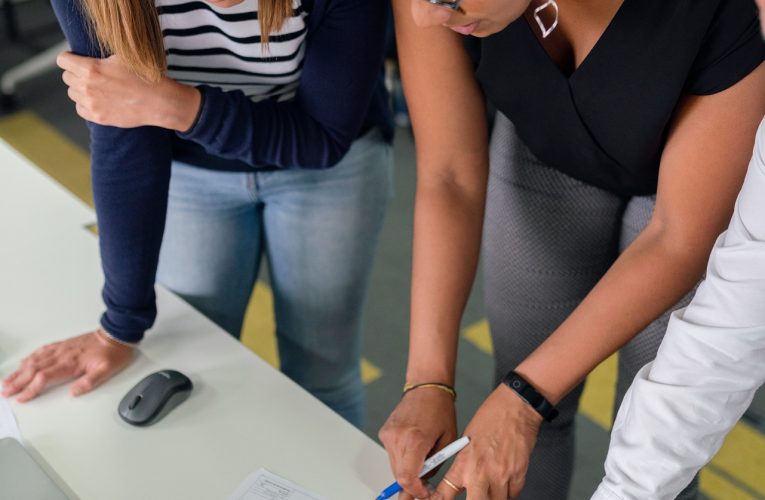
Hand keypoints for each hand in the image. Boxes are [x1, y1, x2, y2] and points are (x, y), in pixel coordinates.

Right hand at [1, 330, 134, 401]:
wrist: (116, 335)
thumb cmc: (113, 353)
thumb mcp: (107, 370)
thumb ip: (90, 381)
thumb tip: (74, 392)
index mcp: (71, 363)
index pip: (44, 377)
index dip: (31, 389)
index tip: (21, 398)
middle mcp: (62, 355)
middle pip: (34, 369)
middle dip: (18, 382)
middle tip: (5, 391)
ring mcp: (61, 349)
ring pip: (35, 360)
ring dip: (20, 370)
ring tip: (7, 380)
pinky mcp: (64, 344)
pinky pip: (42, 350)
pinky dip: (30, 357)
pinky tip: (24, 361)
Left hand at [56, 52, 200, 130]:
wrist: (159, 102)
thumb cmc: (143, 77)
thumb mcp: (121, 57)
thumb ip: (98, 56)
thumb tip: (86, 55)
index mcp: (90, 68)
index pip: (62, 60)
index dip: (69, 58)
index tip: (76, 60)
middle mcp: (87, 86)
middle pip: (66, 77)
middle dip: (76, 74)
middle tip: (92, 75)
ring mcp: (91, 104)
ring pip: (72, 93)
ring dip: (81, 89)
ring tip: (98, 88)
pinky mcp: (98, 117)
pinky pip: (80, 108)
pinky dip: (86, 104)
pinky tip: (99, 100)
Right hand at [379, 387, 456, 498]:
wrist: (426, 387)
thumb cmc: (440, 410)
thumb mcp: (448, 440)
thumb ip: (435, 463)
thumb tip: (425, 482)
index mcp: (416, 439)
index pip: (407, 477)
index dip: (415, 490)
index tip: (423, 493)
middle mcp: (398, 437)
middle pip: (399, 475)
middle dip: (411, 484)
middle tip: (424, 486)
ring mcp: (389, 434)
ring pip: (394, 466)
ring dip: (407, 470)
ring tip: (422, 461)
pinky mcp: (384, 432)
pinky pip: (392, 454)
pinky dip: (402, 457)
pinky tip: (413, 448)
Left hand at [431, 385, 542, 499]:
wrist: (515, 407)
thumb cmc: (491, 417)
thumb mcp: (465, 440)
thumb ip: (463, 465)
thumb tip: (462, 482)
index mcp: (464, 463)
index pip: (445, 494)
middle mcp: (481, 473)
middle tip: (475, 495)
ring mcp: (501, 476)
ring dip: (494, 497)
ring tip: (492, 487)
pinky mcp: (519, 475)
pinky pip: (513, 494)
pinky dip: (509, 492)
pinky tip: (506, 482)